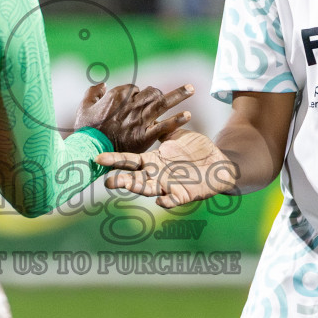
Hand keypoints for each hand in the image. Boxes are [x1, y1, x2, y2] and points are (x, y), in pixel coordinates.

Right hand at [74, 82, 193, 153]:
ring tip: (192, 89)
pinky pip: (164, 126)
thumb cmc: (85, 129)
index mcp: (118, 95)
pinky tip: (188, 115)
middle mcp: (132, 104)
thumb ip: (93, 92)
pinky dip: (177, 120)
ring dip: (179, 94)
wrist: (89, 150)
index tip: (133, 103)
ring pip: (163, 102)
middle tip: (161, 98)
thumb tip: (102, 84)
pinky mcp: (145, 135)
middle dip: (157, 94)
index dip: (134, 95)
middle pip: (151, 92)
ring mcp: (140, 119)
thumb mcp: (84, 106)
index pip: (134, 88)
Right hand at [97, 128, 237, 206]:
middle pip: (134, 179)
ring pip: (149, 190)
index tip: (98, 158)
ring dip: (138, 189)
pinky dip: (166, 201)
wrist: (219, 161)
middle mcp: (157, 175)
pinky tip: (160, 200)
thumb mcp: (176, 136)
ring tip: (128, 186)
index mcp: (153, 160)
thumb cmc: (196, 149)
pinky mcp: (183, 195)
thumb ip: (161, 130)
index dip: (115, 160)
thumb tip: (146, 117)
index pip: (129, 161)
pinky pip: (172, 200)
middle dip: (121, 180)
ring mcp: (168, 186)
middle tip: (108, 182)